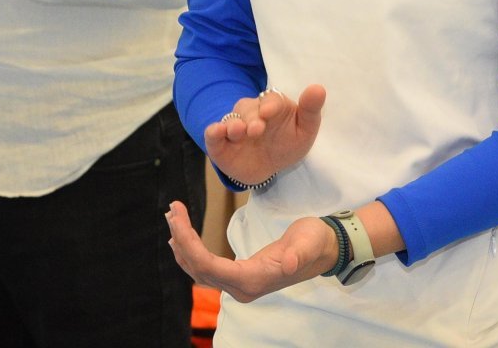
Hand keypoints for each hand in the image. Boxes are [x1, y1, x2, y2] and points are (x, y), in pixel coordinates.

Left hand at [166, 201, 336, 302]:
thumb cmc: (315, 242)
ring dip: (182, 245)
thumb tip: (289, 264)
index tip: (178, 217)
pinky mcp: (240, 276)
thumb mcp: (309, 243)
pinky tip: (181, 238)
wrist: (325, 250)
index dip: (189, 243)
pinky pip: (207, 268)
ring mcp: (240, 284)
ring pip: (199, 270)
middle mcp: (242, 288)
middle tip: (172, 210)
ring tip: (172, 217)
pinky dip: (191, 252)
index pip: (209, 266)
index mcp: (253, 280)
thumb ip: (298, 254)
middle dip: (181, 239)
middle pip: (199, 269)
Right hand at [205, 85, 324, 187]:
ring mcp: (235, 126)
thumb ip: (311, 110)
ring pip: (231, 119)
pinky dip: (213, 132)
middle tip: (256, 129)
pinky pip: (213, 134)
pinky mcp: (220, 143)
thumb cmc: (288, 143)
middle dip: (252, 118)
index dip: (270, 104)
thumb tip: (318, 88)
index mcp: (273, 105)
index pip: (271, 99)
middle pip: (249, 109)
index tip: (270, 111)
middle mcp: (252, 112)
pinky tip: (216, 132)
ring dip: (234, 124)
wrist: (267, 167)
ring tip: (238, 132)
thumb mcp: (305, 129)